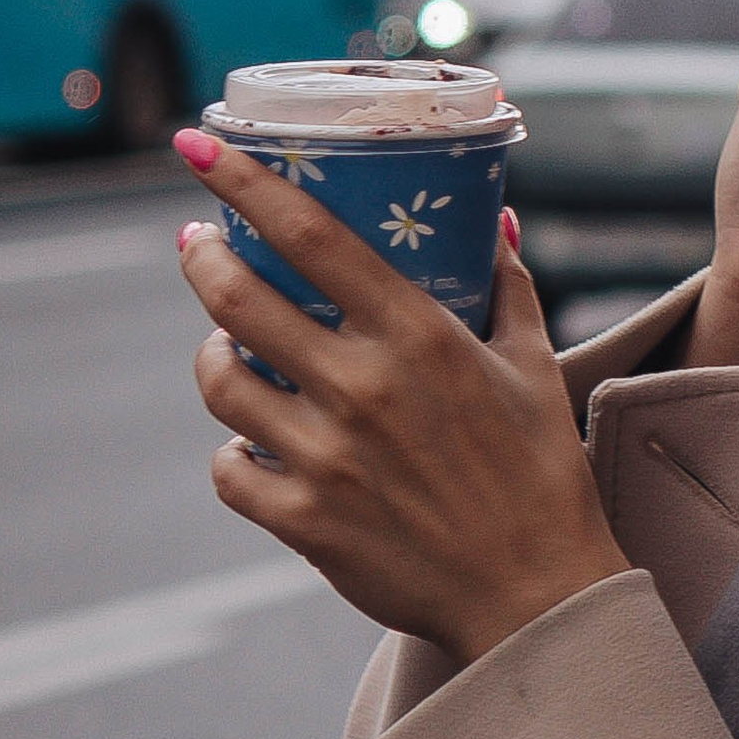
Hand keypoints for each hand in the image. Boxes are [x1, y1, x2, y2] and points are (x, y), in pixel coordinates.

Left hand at [176, 139, 624, 663]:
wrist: (535, 594)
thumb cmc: (540, 472)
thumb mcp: (534, 363)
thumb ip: (506, 284)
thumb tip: (495, 218)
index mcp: (419, 335)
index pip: (310, 234)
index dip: (243, 182)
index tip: (198, 144)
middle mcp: (362, 387)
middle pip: (238, 298)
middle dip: (202, 257)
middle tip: (198, 243)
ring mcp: (324, 457)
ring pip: (220, 382)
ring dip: (212, 352)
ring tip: (225, 344)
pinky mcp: (302, 521)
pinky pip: (229, 466)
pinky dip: (233, 448)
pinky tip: (251, 437)